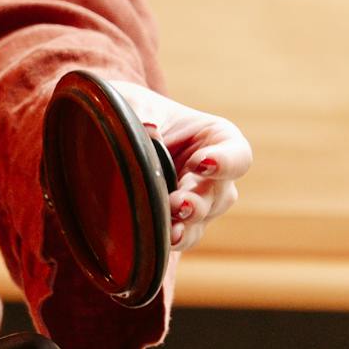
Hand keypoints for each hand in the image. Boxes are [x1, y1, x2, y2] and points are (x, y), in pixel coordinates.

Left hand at [112, 81, 251, 253]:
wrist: (111, 135)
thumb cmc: (133, 111)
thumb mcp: (135, 104)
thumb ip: (143, 114)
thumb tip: (149, 131)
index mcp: (217, 139)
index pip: (237, 156)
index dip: (225, 163)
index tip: (202, 162)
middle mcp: (214, 175)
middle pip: (220, 195)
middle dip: (199, 202)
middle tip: (179, 203)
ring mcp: (196, 201)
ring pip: (201, 221)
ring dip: (187, 227)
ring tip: (171, 231)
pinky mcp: (174, 221)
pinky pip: (180, 237)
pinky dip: (172, 242)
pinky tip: (161, 245)